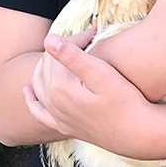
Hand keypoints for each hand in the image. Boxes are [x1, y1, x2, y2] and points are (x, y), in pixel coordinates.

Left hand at [24, 28, 152, 151]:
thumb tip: (48, 39)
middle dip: (63, 49)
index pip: (58, 52)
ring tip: (67, 53)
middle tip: (87, 41)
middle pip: (47, 66)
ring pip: (39, 84)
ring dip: (48, 66)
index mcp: (59, 87)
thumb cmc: (124, 100)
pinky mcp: (63, 126)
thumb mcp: (101, 73)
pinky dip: (32, 99)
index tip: (95, 33)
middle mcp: (52, 103)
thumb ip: (72, 56)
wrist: (136, 133)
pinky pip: (39, 111)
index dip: (76, 38)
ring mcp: (57, 116)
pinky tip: (29, 91)